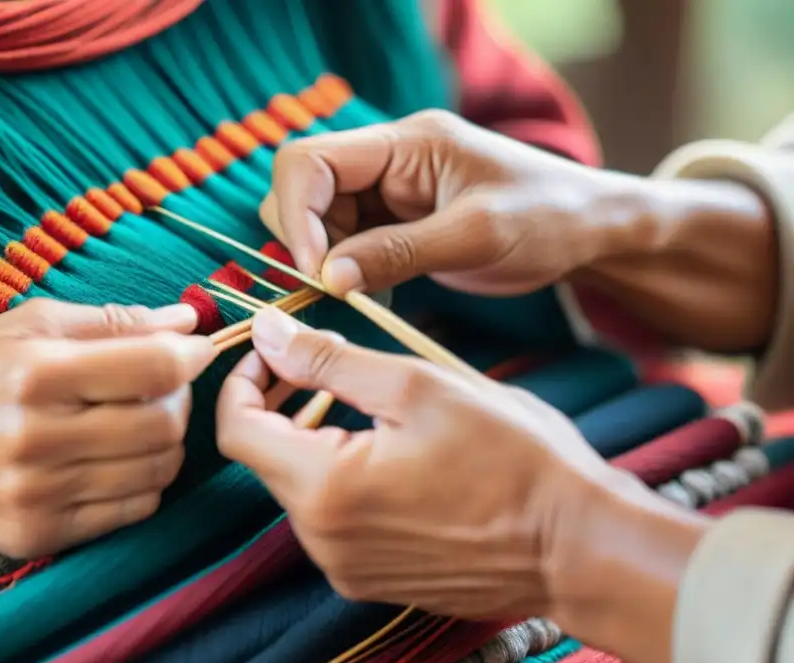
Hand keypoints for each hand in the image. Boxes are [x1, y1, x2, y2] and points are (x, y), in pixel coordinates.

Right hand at [0, 299, 213, 557]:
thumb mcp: (29, 325)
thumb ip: (113, 322)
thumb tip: (186, 321)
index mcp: (36, 373)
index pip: (154, 368)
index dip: (191, 356)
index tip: (195, 350)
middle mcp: (38, 437)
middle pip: (164, 426)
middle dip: (179, 402)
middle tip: (163, 389)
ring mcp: (38, 494)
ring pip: (157, 472)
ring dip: (166, 443)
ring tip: (141, 424)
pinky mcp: (38, 534)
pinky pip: (132, 511)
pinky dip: (143, 483)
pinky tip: (120, 461)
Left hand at [216, 309, 702, 653]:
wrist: (579, 547)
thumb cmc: (513, 460)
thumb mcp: (418, 387)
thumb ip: (329, 360)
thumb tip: (266, 332)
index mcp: (324, 490)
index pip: (236, 430)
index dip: (242, 380)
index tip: (271, 348)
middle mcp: (323, 542)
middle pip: (266, 459)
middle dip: (281, 403)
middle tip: (319, 361)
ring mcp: (347, 568)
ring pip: (299, 488)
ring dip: (312, 437)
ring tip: (359, 398)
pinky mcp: (373, 579)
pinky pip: (332, 520)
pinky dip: (339, 475)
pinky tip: (385, 449)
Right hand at [259, 109, 629, 296]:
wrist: (588, 229)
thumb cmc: (548, 219)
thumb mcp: (476, 237)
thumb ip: (397, 254)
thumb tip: (327, 277)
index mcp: (405, 143)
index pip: (309, 161)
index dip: (297, 216)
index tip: (316, 272)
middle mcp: (388, 161)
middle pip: (305, 191)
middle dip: (308, 241)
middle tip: (337, 288)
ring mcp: (389, 192)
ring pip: (320, 222)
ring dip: (327, 262)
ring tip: (363, 294)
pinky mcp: (396, 223)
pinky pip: (346, 244)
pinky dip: (347, 273)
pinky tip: (375, 295)